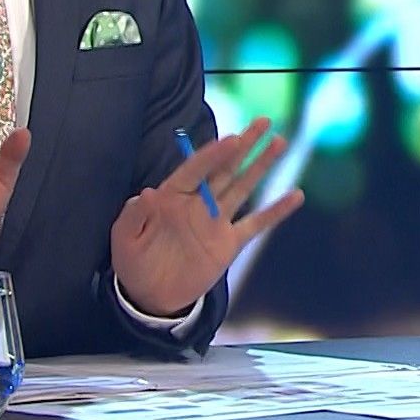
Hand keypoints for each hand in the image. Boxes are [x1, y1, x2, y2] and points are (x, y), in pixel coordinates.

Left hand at [113, 117, 304, 316]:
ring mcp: (216, 221)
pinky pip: (256, 224)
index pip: (196, 169)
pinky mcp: (229, 243)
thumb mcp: (124, 239)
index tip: (231, 139)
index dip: (212, 154)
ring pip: (242, 187)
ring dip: (261, 165)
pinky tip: (296, 196)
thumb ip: (133, 216)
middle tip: (263, 121)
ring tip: (279, 142)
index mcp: (172, 197)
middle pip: (224, 168)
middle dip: (244, 144)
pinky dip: (276, 211)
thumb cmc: (134, 264)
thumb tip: (148, 193)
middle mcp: (198, 203)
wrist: (151, 298)